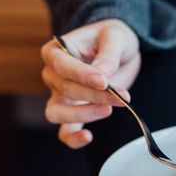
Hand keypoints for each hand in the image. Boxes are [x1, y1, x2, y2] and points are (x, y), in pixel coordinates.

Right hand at [41, 19, 140, 148]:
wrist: (118, 49)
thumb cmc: (111, 37)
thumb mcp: (115, 37)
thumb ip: (108, 54)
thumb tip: (102, 75)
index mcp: (56, 51)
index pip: (62, 65)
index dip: (82, 75)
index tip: (104, 81)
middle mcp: (53, 75)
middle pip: (66, 90)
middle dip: (95, 95)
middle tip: (122, 95)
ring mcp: (60, 96)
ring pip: (58, 112)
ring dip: (83, 114)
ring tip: (108, 110)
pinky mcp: (74, 112)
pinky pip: (64, 131)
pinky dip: (72, 138)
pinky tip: (88, 137)